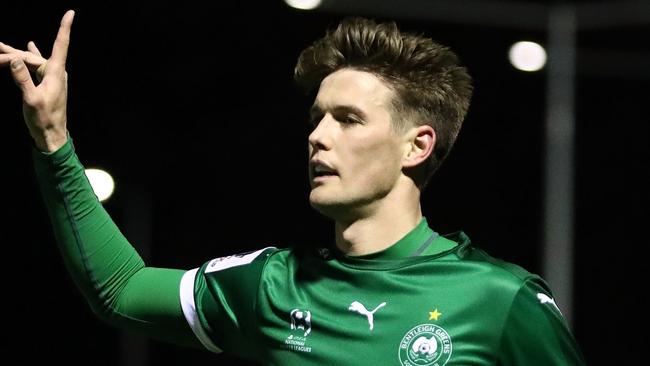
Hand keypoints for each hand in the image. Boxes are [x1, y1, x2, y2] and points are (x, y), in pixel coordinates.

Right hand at [0, 10, 74, 151]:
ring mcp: (51, 77)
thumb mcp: (30, 99)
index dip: (64, 28)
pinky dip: (28, 56)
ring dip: (15, 55)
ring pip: (31, 60)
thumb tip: (14, 60)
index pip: (60, 45)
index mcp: (55, 73)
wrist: (52, 135)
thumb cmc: (44, 119)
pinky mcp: (46, 83)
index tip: (71, 13)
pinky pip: (35, 65)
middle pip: (32, 55)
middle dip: (12, 54)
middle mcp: (55, 72)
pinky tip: (29, 44)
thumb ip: (22, 79)